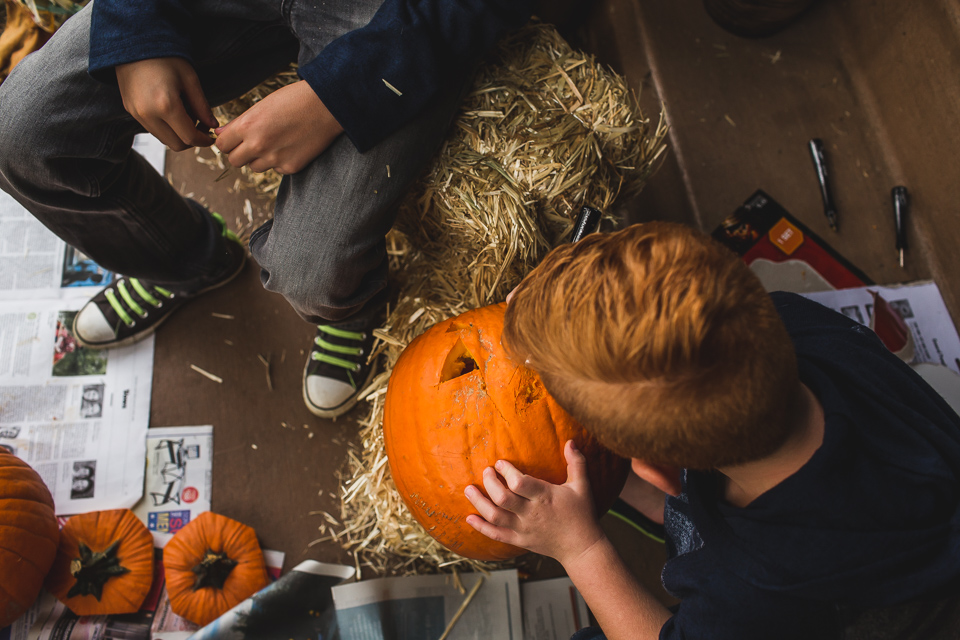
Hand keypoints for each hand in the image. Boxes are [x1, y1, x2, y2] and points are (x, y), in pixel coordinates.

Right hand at [116, 57, 216, 150]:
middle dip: (192, 140)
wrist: (134, 44)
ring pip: (164, 139)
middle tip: (201, 126)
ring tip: (187, 116)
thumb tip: (213, 125)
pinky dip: (166, 128)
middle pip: (176, 144)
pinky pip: (153, 129)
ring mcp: (137, 114)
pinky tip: (172, 112)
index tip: (211, 136)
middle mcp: (148, 114)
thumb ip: (202, 106)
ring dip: (178, 135)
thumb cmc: (165, 58)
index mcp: (166, 106)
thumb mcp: (190, 79)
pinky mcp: (130, 111)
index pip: (189, 137)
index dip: (204, 141)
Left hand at [214, 80, 343, 174]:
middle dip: (240, 153)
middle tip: (252, 143)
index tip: (234, 139)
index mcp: (247, 126)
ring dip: (260, 158)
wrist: (327, 106)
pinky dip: (280, 161)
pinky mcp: (290, 167)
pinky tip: (291, 146)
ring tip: (275, 142)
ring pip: (255, 167)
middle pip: (234, 161)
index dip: (227, 142)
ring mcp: (274, 159)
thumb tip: (219, 133)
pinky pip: (276, 169)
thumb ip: (239, 123)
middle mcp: (258, 145)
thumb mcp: (262, 106)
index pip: (222, 145)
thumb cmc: (294, 100)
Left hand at [464, 440, 604, 564]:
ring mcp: (524, 529)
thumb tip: (571, 441)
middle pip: (502, 498)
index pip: (519, 483)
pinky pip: (496, 535)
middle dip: (490, 483)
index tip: (500, 463)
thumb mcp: (582, 486)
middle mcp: (531, 513)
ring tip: (469, 489)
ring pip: (495, 516)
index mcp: (545, 497)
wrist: (582, 548)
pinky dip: (481, 527)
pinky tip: (469, 517)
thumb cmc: (582, 514)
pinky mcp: (520, 541)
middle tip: (486, 471)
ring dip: (479, 502)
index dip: (506, 471)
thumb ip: (576, 463)